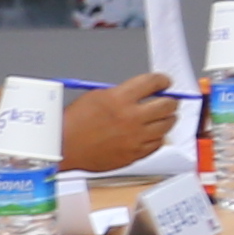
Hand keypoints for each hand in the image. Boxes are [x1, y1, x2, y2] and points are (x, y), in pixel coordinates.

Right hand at [59, 74, 180, 168]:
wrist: (63, 148)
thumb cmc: (73, 123)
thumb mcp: (96, 96)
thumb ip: (122, 93)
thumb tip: (142, 92)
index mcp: (120, 99)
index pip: (153, 82)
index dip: (163, 80)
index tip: (164, 82)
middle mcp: (131, 118)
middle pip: (167, 104)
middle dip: (170, 100)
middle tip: (168, 100)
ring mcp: (135, 137)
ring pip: (167, 125)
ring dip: (167, 118)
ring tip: (164, 117)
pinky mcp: (135, 154)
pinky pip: (158, 144)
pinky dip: (158, 137)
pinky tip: (153, 133)